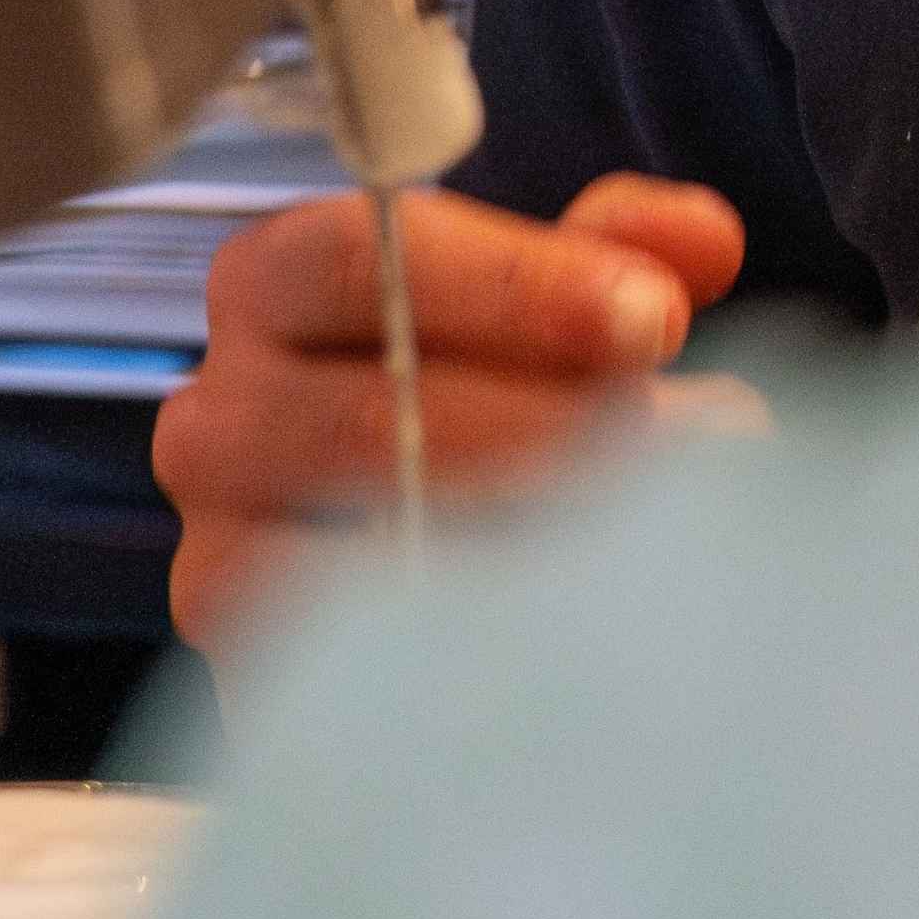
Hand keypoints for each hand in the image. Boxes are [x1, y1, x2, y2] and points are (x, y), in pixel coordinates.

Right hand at [152, 174, 754, 654]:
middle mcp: (219, 415)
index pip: (358, 259)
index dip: (512, 287)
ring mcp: (218, 553)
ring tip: (656, 533)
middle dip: (544, 429)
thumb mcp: (546, 297)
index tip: (652, 320)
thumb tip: (699, 243)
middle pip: (365, 417)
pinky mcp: (248, 676)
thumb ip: (619, 249)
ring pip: (361, 552)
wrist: (423, 544)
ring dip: (532, 543)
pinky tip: (583, 626)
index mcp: (273, 283)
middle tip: (677, 445)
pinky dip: (487, 645)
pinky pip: (359, 666)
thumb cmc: (486, 389)